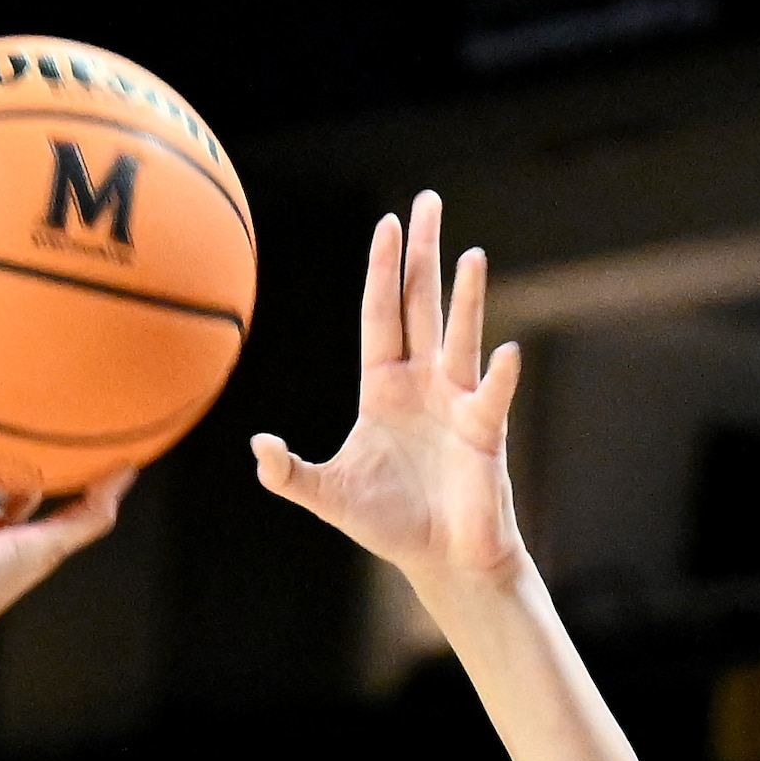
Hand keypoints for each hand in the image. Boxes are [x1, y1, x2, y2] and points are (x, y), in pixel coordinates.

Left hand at [250, 190, 527, 594]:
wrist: (440, 558)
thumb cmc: (388, 522)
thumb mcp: (326, 494)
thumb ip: (288, 472)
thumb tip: (257, 444)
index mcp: (383, 388)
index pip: (381, 315)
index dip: (381, 271)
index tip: (385, 223)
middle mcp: (423, 383)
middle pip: (422, 305)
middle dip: (423, 255)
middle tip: (427, 202)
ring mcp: (457, 402)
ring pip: (459, 337)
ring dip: (465, 298)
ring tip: (471, 255)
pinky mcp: (483, 432)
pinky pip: (490, 398)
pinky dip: (496, 377)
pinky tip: (502, 353)